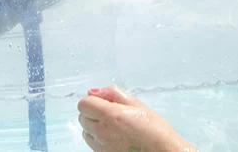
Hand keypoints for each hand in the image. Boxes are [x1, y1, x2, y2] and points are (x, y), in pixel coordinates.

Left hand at [77, 86, 194, 151]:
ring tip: (113, 127)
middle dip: (93, 112)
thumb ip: (113, 94)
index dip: (93, 100)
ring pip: (85, 131)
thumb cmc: (155, 130)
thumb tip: (94, 91)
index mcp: (111, 115)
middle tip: (111, 114)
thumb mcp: (137, 104)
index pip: (84, 104)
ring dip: (93, 126)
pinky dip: (97, 138)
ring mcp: (101, 146)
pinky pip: (92, 143)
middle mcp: (103, 132)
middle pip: (82, 116)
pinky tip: (113, 137)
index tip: (103, 102)